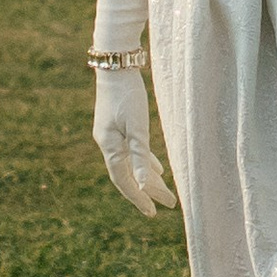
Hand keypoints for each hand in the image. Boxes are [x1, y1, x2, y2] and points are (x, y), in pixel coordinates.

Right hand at [93, 67, 177, 214]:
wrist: (116, 64)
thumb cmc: (127, 94)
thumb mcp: (137, 125)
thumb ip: (141, 155)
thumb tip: (144, 184)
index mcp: (109, 146)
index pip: (124, 180)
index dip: (138, 198)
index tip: (153, 212)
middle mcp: (108, 143)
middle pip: (129, 174)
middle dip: (148, 191)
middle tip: (168, 205)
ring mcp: (112, 134)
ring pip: (132, 163)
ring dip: (148, 177)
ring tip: (165, 192)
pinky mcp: (118, 125)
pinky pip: (132, 150)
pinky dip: (144, 161)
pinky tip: (156, 168)